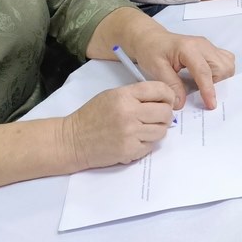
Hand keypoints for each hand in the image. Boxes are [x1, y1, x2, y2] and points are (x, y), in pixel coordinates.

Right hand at [60, 82, 176, 169]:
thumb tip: (163, 99)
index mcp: (125, 96)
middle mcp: (129, 113)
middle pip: (165, 112)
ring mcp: (130, 134)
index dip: (168, 95)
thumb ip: (137, 95)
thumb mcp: (113, 95)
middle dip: (165, 114)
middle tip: (158, 117)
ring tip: (146, 129)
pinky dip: (147, 143)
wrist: (73, 140)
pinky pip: (151, 146)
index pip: (160, 90)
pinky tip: (136, 140)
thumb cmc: (92, 116)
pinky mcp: (129, 151)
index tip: (167, 100)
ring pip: (161, 131)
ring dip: (157, 130)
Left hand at [125, 29, 236, 109]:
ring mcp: (208, 46)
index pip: (204, 71)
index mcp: (188, 49)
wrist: (151, 38)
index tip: (211, 105)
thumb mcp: (156, 69)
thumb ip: (171, 85)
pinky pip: (226, 60)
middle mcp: (203, 45)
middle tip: (204, 95)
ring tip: (206, 87)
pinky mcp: (210, 49)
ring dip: (221, 78)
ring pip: (227, 63)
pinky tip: (211, 78)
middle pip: (222, 67)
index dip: (209, 90)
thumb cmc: (151, 50)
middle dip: (217, 84)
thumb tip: (182, 103)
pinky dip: (222, 72)